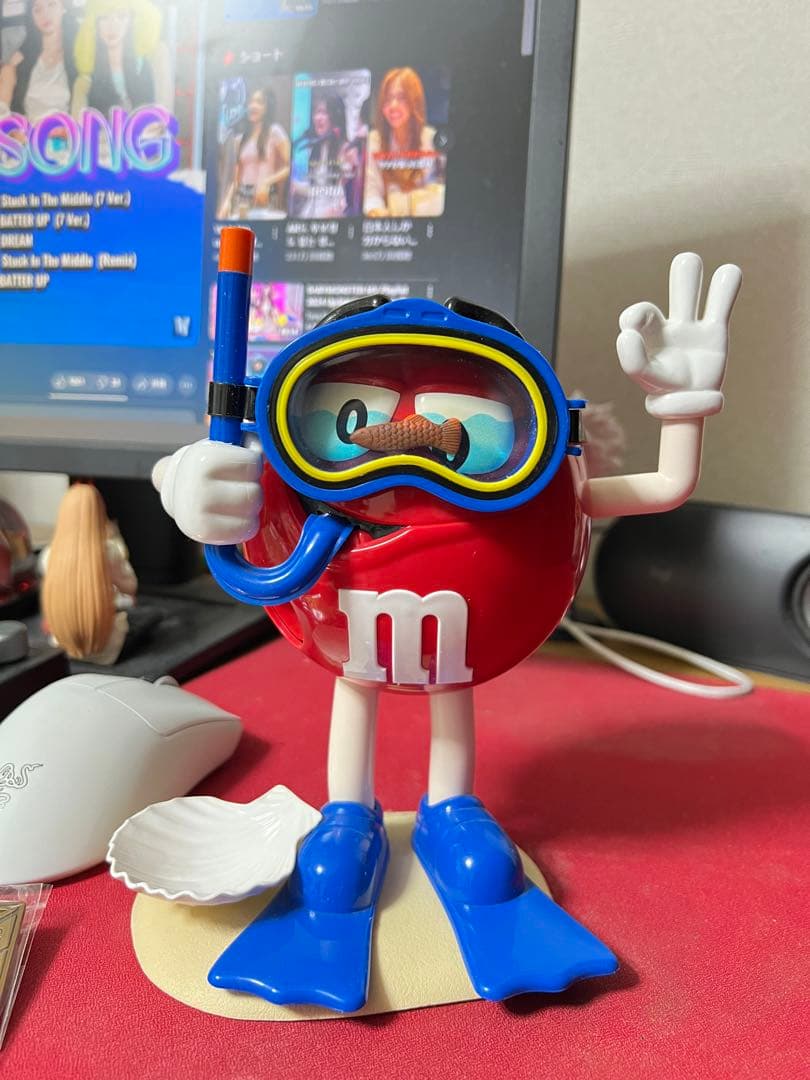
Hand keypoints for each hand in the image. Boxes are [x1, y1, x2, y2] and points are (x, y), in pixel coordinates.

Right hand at [152, 439, 263, 544]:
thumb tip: (269, 450)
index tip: (241, 466)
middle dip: (254, 489)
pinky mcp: (201, 533)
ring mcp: (195, 513)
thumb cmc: (211, 467)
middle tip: (239, 486)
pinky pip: (243, 532)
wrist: (177, 491)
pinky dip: (245, 527)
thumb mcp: (226, 446)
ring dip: (251, 510)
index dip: (253, 465)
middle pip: (254, 493)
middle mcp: (194, 485)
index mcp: (202, 458)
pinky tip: (233, 517)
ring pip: (251, 516)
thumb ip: (250, 441)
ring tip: (236, 502)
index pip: (253, 463)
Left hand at [616, 253, 741, 418]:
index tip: (630, 329)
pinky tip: (729, 271)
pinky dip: (725, 286)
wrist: (687, 405)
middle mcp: (672, 324)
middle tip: (680, 273)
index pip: (641, 315)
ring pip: (697, 292)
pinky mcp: (715, 333)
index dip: (637, 315)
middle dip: (681, 277)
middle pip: (678, 290)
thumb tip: (624, 334)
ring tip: (690, 262)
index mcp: (649, 334)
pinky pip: (721, 304)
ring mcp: (694, 328)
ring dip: (694, 275)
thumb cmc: (661, 390)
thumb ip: (631, 358)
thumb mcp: (642, 376)